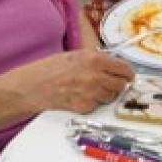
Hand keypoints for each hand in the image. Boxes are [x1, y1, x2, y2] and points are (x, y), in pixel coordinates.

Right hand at [19, 50, 133, 114]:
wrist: (34, 85)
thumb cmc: (52, 68)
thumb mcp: (77, 55)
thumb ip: (97, 59)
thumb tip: (115, 66)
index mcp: (95, 59)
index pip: (124, 68)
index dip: (127, 73)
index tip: (128, 75)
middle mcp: (95, 76)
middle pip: (121, 84)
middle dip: (117, 84)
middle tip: (110, 83)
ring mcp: (91, 93)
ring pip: (111, 96)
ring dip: (106, 94)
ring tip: (91, 88)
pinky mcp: (84, 107)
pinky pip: (98, 106)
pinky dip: (94, 103)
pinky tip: (81, 96)